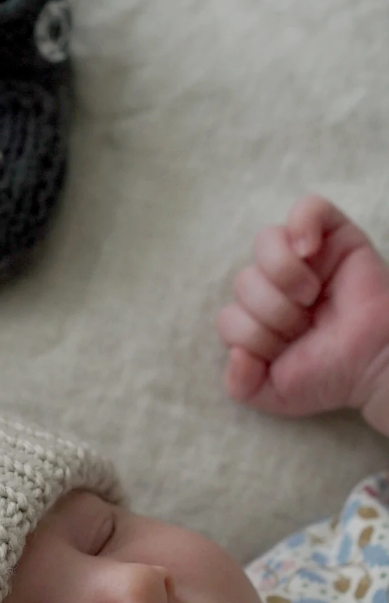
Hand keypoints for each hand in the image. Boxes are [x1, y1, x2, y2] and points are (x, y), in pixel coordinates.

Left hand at [216, 195, 388, 433]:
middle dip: (272, 312)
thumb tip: (235, 354)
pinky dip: (303, 225)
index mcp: (257, 318)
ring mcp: (304, 258)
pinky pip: (308, 208)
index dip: (253, 337)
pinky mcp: (335, 236)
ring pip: (266, 243)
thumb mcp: (274, 395)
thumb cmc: (329, 376)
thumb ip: (240, 385)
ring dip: (283, 276)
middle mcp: (275, 286)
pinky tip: (309, 252)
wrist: (374, 365)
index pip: (229, 317)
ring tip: (311, 297)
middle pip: (244, 281)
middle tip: (304, 326)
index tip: (285, 350)